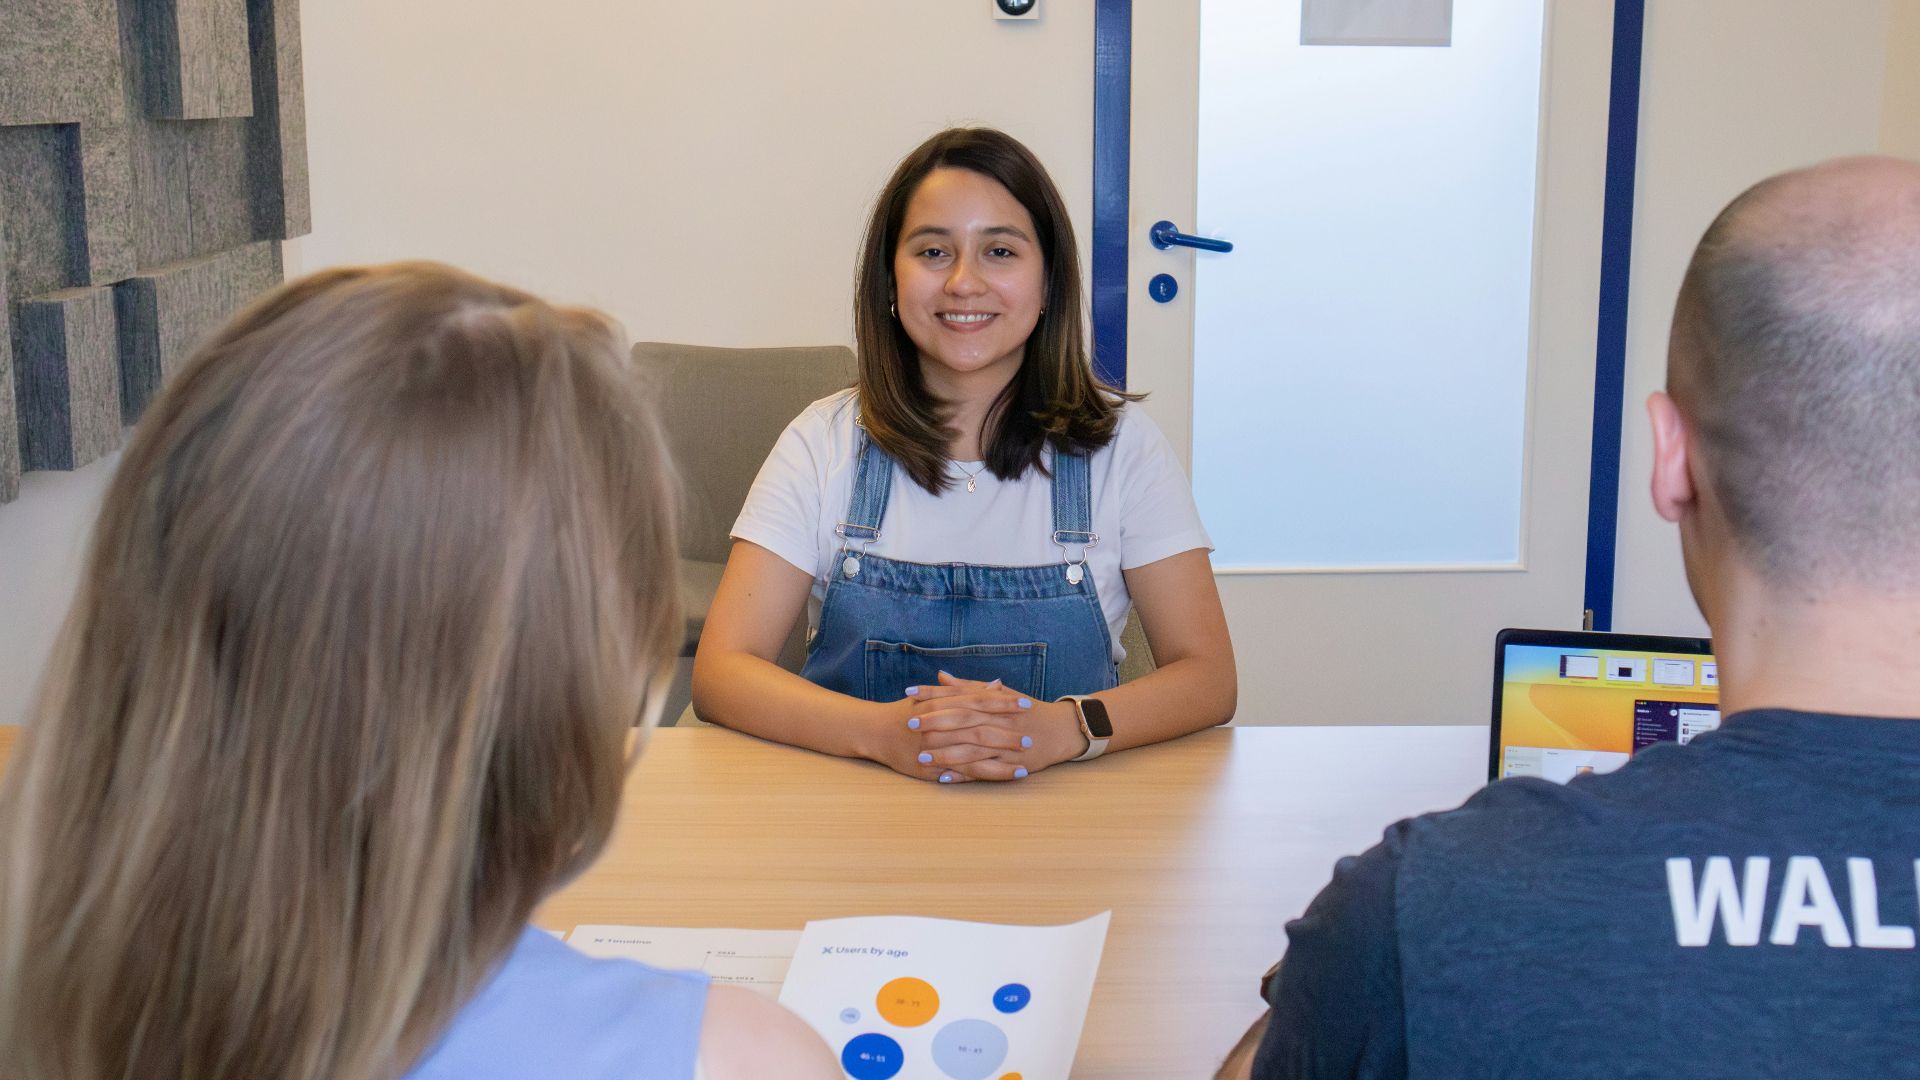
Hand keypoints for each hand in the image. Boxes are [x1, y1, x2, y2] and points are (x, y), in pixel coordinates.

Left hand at [903, 672, 1085, 782]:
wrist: (1061, 729)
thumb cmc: (1026, 710)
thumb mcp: (999, 694)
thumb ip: (968, 687)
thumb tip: (940, 676)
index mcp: (993, 700)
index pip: (958, 694)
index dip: (933, 693)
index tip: (909, 693)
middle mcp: (998, 719)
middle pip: (962, 719)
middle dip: (935, 721)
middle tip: (909, 723)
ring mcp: (1005, 742)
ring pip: (971, 748)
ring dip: (945, 753)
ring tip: (921, 757)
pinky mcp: (1011, 763)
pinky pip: (985, 770)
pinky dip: (964, 775)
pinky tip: (944, 778)